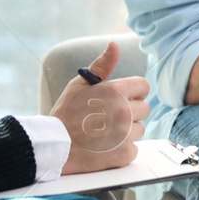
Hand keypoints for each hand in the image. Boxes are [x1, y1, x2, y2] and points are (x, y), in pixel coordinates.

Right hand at [52, 41, 150, 174]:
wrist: (54, 147)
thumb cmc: (65, 113)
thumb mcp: (80, 85)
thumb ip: (101, 65)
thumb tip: (114, 45)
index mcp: (115, 91)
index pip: (144, 86)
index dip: (133, 92)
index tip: (123, 98)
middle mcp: (124, 111)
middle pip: (145, 108)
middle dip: (131, 112)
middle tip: (109, 117)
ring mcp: (125, 134)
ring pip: (140, 129)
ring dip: (127, 131)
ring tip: (105, 132)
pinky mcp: (125, 154)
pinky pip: (134, 148)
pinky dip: (122, 149)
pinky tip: (105, 147)